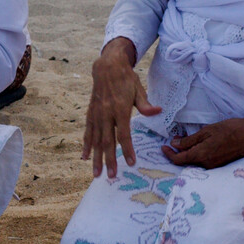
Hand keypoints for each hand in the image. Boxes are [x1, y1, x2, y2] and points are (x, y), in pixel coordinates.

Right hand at [82, 40, 158, 177]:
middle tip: (112, 176)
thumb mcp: (138, 89)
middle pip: (107, 141)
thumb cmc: (126, 79)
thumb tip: (159, 111)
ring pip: (95, 140)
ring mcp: (96, 115)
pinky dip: (85, 145)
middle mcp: (105, 114)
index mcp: (119, 109)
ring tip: (96, 173)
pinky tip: (84, 157)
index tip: (131, 163)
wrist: (106, 66)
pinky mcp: (90, 114)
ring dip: (95, 158)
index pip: (123, 134)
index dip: (127, 149)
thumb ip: (146, 104)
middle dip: (109, 160)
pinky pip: (87, 132)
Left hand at [161, 114, 243, 169]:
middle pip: (186, 162)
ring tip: (184, 141)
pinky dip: (197, 155)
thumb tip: (175, 144)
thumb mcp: (207, 131)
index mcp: (201, 156)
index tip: (163, 147)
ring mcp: (214, 166)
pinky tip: (198, 145)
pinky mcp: (220, 164)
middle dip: (177, 153)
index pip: (178, 159)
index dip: (169, 154)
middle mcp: (206, 165)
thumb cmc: (230, 130)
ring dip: (188, 154)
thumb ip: (190, 140)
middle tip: (172, 142)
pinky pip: (204, 162)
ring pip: (195, 162)